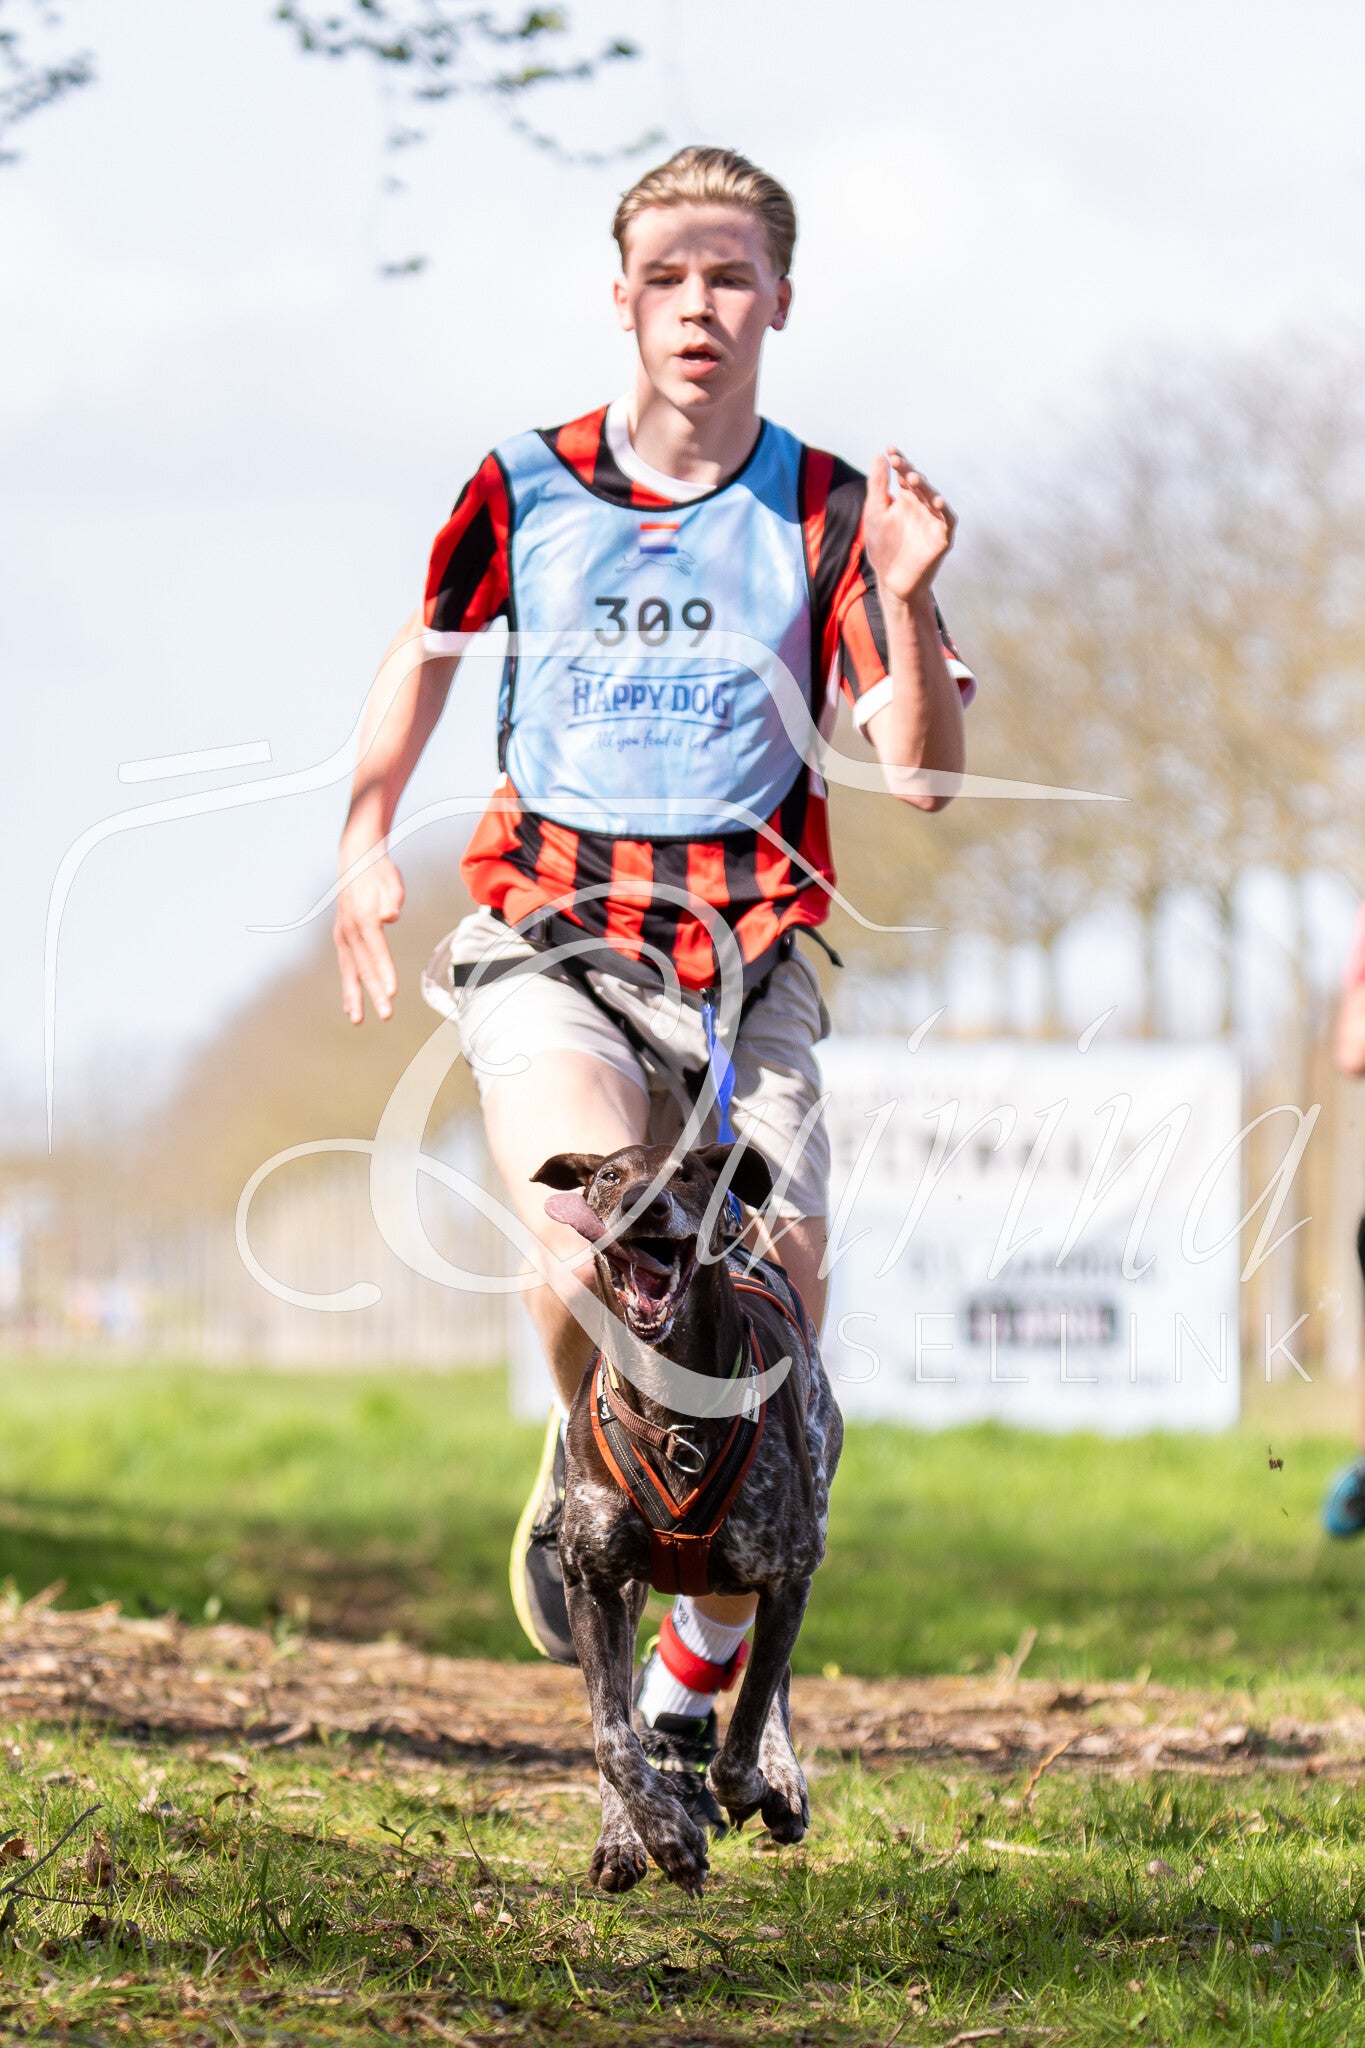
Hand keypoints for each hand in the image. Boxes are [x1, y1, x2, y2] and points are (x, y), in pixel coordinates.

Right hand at [334, 848, 403, 1022]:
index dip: (385, 972)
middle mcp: (350, 930)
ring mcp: (343, 934)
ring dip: (354, 996)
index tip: (393, 992)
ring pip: (350, 971)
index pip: (377, 951)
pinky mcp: (343, 937)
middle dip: (375, 993)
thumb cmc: (379, 872)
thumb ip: (392, 899)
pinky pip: (346, 967)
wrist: (356, 859)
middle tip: (387, 1015)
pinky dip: (348, 986)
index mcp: (363, 918)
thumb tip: (391, 916)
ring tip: (359, 1020)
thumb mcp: (392, 881)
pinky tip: (352, 1005)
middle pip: (364, 967)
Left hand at [864, 447, 956, 604]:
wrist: (892, 581)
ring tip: (913, 478)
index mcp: (906, 498)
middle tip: (898, 464)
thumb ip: (877, 486)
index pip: (905, 474)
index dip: (899, 462)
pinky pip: (947, 521)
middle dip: (909, 472)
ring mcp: (934, 520)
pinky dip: (945, 511)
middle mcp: (922, 505)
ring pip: (934, 498)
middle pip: (920, 484)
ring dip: (926, 488)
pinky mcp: (942, 537)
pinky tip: (939, 501)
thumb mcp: (875, 513)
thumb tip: (879, 455)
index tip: (890, 449)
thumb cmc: (883, 547)